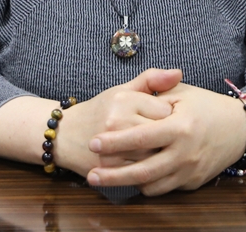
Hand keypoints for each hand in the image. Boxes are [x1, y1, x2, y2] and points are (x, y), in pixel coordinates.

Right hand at [56, 68, 181, 174]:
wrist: (65, 135)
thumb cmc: (100, 110)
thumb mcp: (123, 90)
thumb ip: (151, 79)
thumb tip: (179, 72)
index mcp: (124, 100)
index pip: (166, 110)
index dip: (170, 115)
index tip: (165, 117)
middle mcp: (118, 121)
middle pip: (162, 134)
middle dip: (167, 137)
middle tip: (166, 136)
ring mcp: (113, 147)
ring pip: (154, 155)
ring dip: (160, 155)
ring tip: (159, 149)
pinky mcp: (110, 167)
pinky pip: (141, 172)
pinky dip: (148, 169)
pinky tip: (148, 163)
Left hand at [85, 78, 245, 195]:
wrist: (240, 129)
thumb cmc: (205, 105)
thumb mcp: (181, 92)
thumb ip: (153, 89)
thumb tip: (126, 94)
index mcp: (180, 127)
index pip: (141, 138)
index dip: (116, 142)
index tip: (94, 142)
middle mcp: (185, 153)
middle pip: (143, 171)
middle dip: (113, 175)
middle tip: (91, 174)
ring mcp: (190, 171)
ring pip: (152, 186)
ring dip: (127, 184)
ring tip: (105, 177)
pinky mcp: (193, 183)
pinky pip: (164, 188)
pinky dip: (147, 185)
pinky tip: (131, 178)